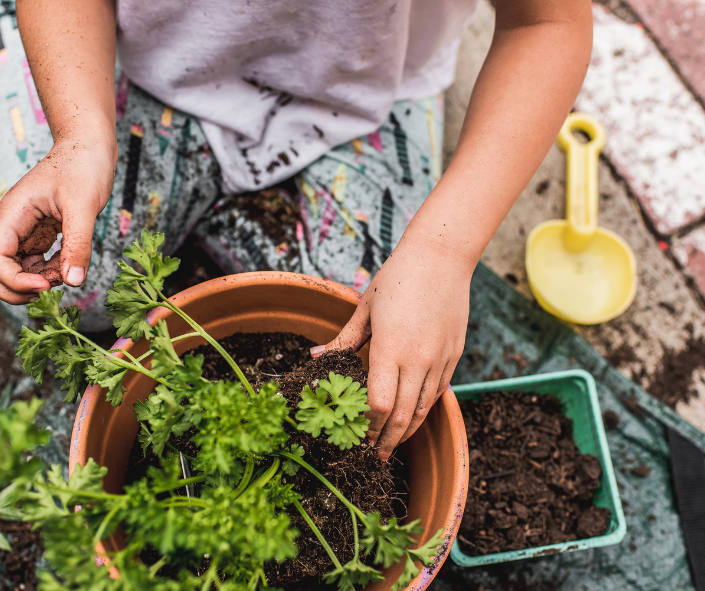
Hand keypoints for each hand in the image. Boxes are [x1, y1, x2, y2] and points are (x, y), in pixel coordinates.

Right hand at [0, 134, 116, 302]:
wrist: (90, 147)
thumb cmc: (83, 166)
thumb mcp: (84, 207)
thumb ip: (78, 245)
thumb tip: (74, 281)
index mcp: (10, 214)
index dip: (15, 280)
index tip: (47, 285)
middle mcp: (12, 224)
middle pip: (0, 270)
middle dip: (20, 287)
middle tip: (51, 290)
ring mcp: (26, 230)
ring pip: (18, 269)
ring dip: (38, 280)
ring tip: (66, 273)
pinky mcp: (41, 233)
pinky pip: (37, 262)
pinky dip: (51, 270)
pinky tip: (69, 266)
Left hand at [312, 231, 471, 459]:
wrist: (442, 257)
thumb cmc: (397, 277)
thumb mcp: (365, 307)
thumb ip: (343, 339)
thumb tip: (316, 359)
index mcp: (390, 348)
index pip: (378, 405)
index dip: (367, 427)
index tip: (357, 438)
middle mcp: (418, 359)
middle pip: (402, 416)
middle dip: (386, 441)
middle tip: (375, 456)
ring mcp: (440, 359)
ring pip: (423, 408)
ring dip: (407, 431)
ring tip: (393, 444)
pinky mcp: (454, 354)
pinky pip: (439, 391)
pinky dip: (425, 409)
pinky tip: (413, 416)